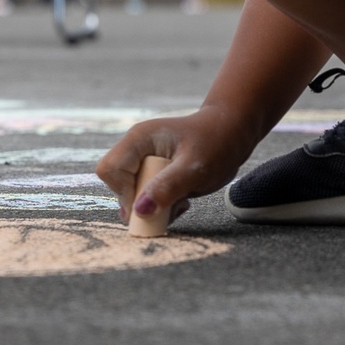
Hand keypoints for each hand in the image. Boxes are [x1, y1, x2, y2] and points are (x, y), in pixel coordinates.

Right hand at [96, 105, 258, 225]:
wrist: (234, 133)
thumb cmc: (217, 142)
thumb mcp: (194, 168)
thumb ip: (167, 187)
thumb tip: (139, 211)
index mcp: (138, 139)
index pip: (110, 170)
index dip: (125, 192)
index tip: (152, 203)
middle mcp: (136, 150)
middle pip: (118, 186)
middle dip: (142, 203)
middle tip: (172, 203)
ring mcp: (144, 163)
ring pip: (132, 196)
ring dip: (154, 207)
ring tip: (181, 200)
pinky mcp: (153, 175)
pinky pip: (146, 199)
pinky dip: (161, 206)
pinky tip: (182, 199)